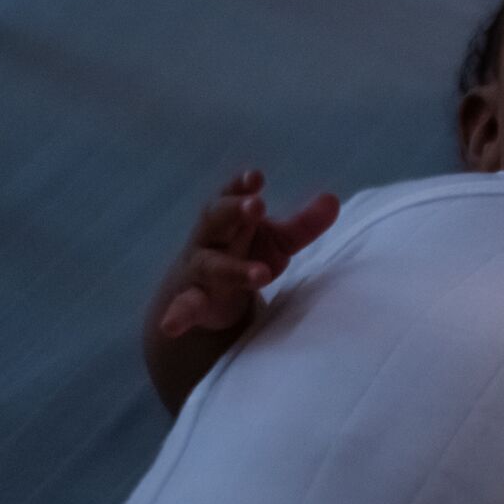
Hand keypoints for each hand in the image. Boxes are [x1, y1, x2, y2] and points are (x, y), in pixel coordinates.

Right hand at [156, 170, 339, 337]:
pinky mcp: (193, 302)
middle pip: (216, 219)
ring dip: (234, 269)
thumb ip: (302, 224)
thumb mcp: (276, 241)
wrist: (202, 296)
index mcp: (229, 218)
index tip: (256, 177)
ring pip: (211, 265)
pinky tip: (171, 326)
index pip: (232, 195)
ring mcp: (199, 270)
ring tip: (261, 275)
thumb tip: (332, 200)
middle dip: (235, 211)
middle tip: (258, 206)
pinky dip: (176, 316)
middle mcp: (210, 239)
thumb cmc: (244, 255)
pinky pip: (182, 308)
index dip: (241, 185)